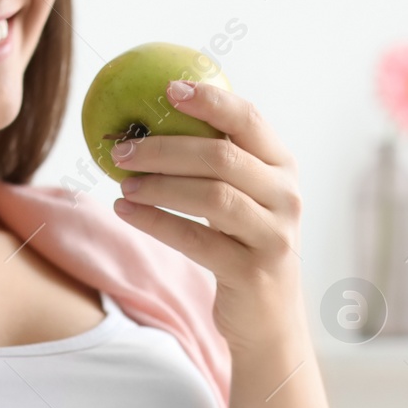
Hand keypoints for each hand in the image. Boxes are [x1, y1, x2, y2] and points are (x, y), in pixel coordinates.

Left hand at [110, 80, 304, 354]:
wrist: (269, 317)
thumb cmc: (243, 246)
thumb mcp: (244, 199)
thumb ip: (218, 163)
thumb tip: (151, 120)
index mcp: (282, 168)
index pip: (249, 120)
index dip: (210, 101)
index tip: (169, 90)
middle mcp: (285, 197)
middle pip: (222, 158)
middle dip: (165, 149)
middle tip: (122, 150)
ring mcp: (273, 236)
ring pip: (211, 198)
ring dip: (158, 187)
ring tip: (123, 185)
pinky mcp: (253, 272)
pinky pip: (196, 240)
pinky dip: (156, 223)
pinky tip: (126, 212)